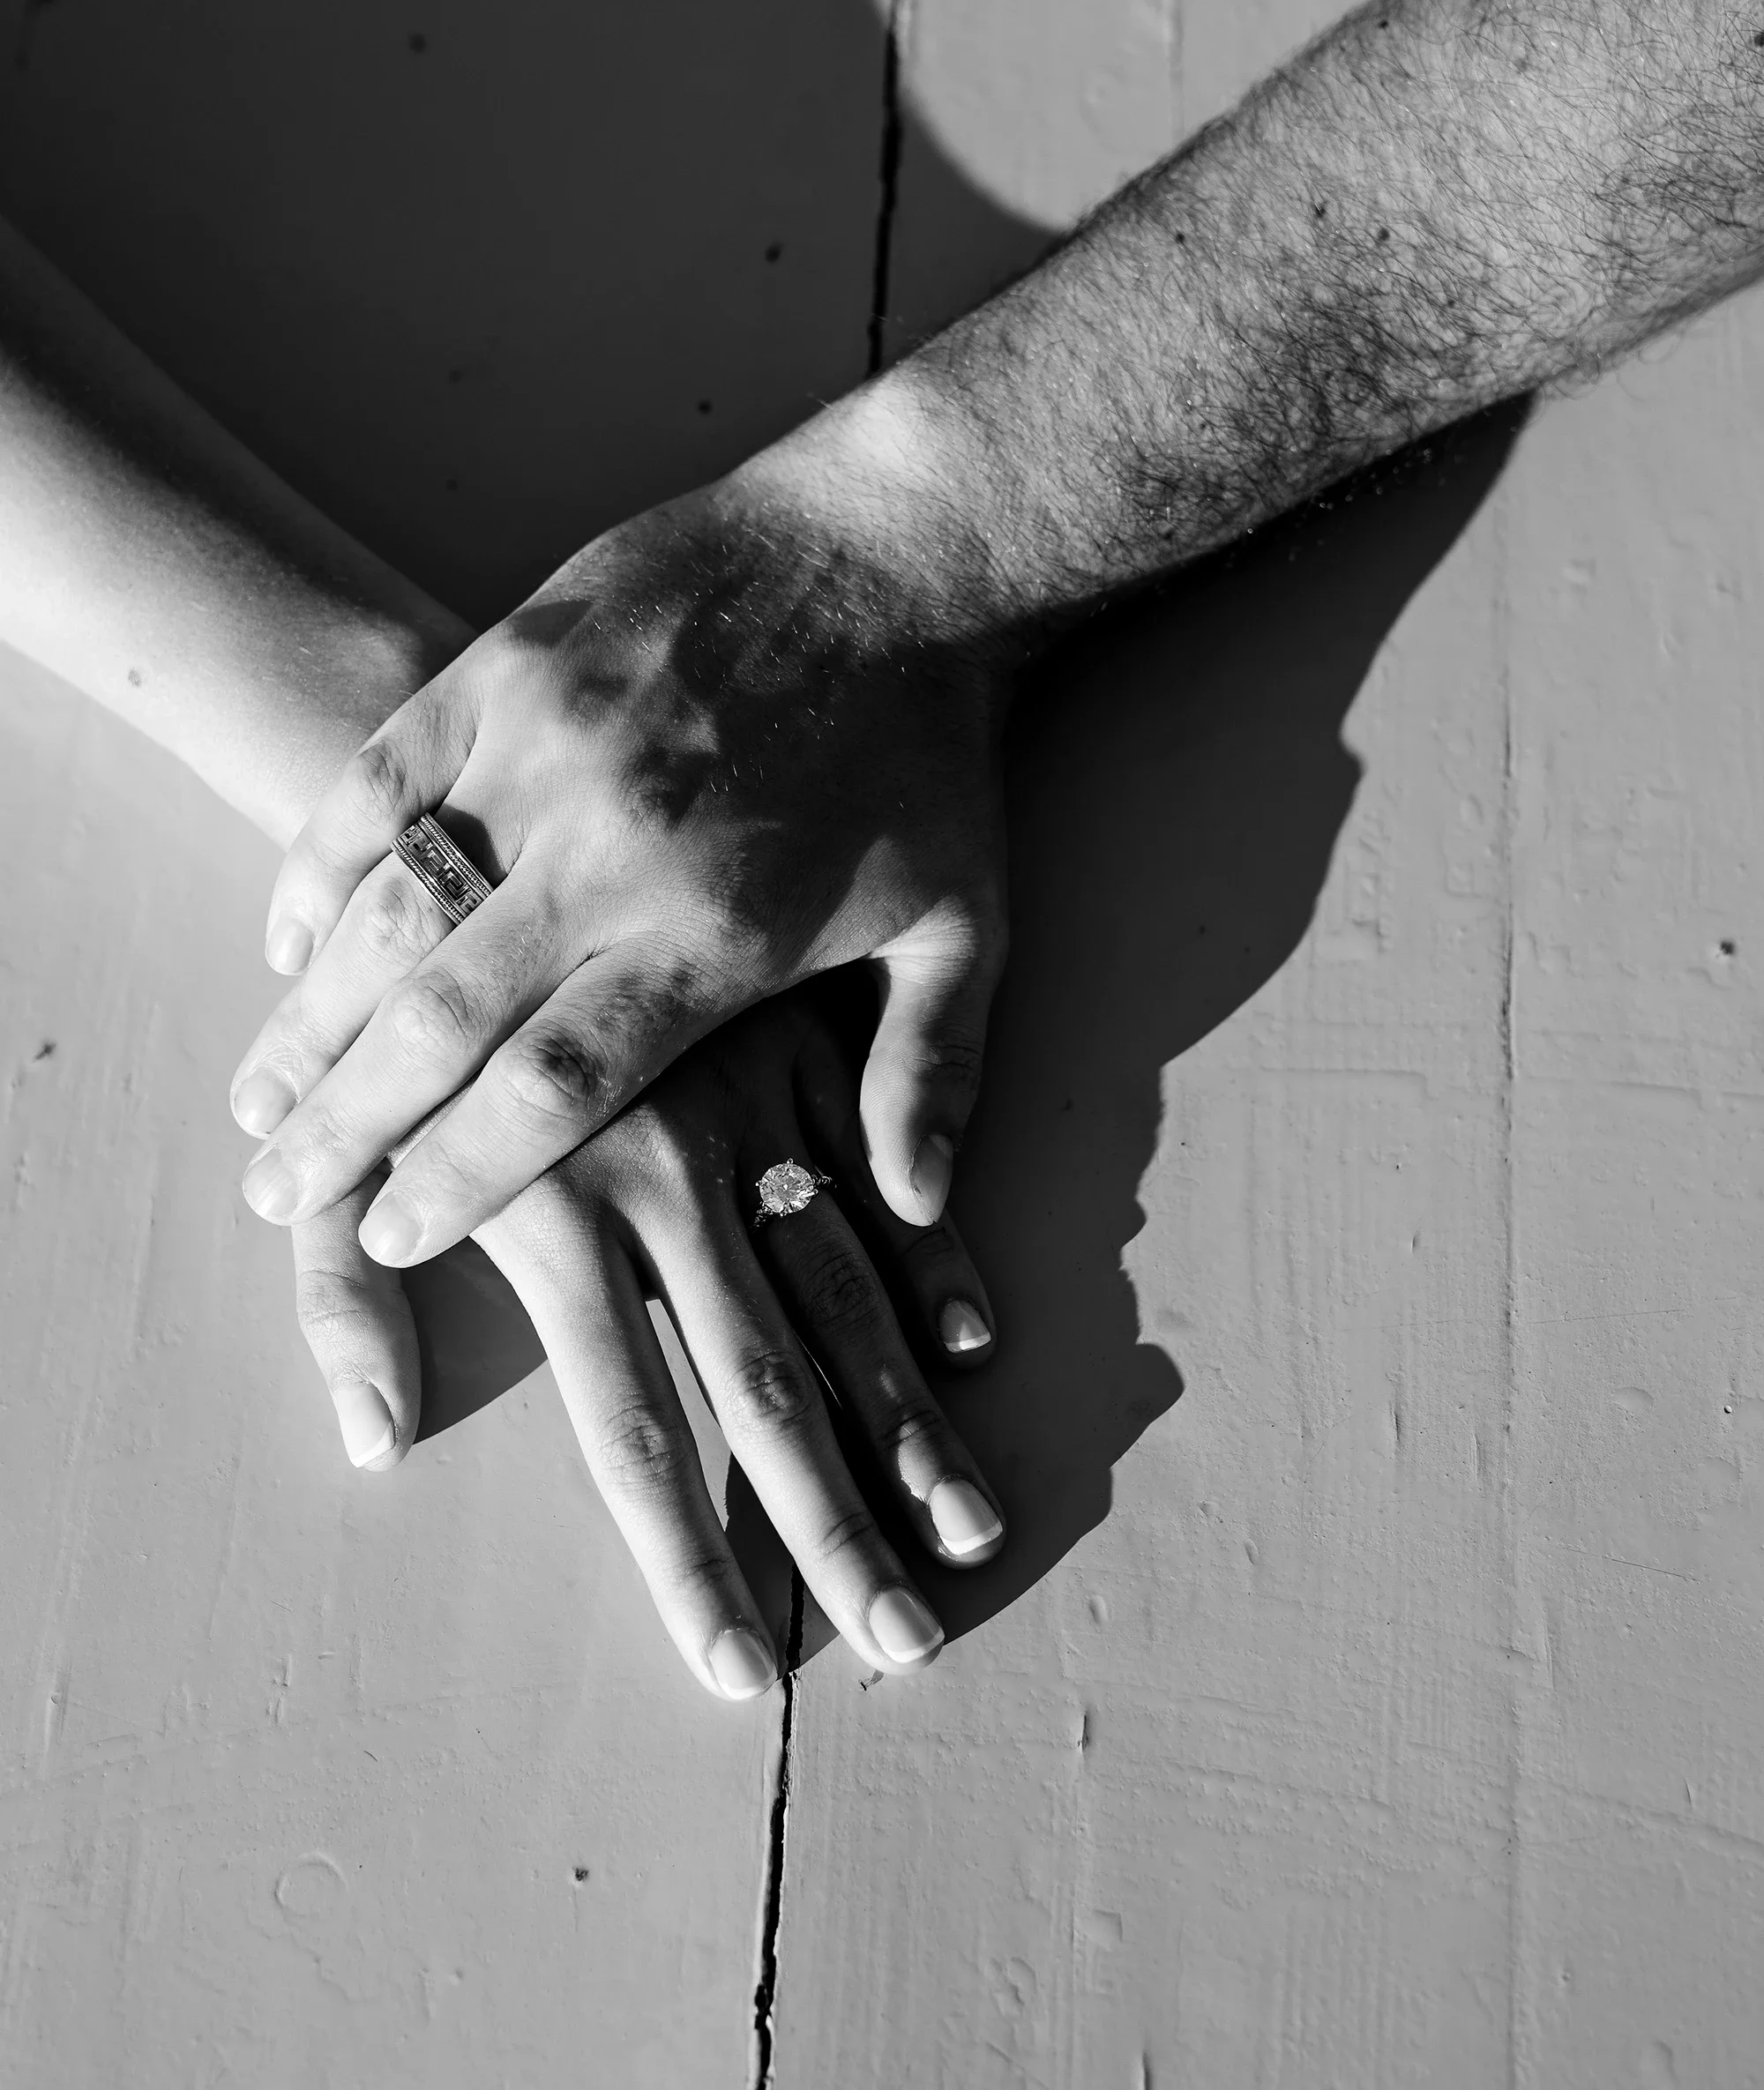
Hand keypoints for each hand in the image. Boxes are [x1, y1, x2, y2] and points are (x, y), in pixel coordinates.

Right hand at [231, 426, 1013, 1268]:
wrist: (901, 547)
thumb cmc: (931, 751)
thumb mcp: (968, 926)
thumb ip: (929, 1074)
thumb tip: (914, 1209)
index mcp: (721, 935)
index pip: (557, 1088)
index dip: (463, 1174)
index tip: (393, 1237)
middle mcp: (618, 853)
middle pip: (443, 1020)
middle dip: (344, 1124)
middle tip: (272, 1193)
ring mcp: (549, 750)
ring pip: (391, 908)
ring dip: (308, 1015)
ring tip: (254, 1098)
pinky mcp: (509, 664)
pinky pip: (381, 780)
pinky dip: (320, 864)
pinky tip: (286, 940)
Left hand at [289, 988, 1005, 1694]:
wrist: (496, 807)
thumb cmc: (396, 1011)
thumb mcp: (334, 1152)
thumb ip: (338, 1301)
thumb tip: (373, 1441)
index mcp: (556, 1214)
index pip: (625, 1429)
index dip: (684, 1561)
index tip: (738, 1671)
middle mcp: (668, 1173)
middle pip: (763, 1385)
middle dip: (834, 1526)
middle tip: (903, 1641)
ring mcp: (747, 1105)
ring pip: (843, 1288)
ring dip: (909, 1416)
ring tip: (967, 1530)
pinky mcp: (800, 1042)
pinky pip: (877, 1168)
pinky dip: (932, 1257)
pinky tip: (974, 1344)